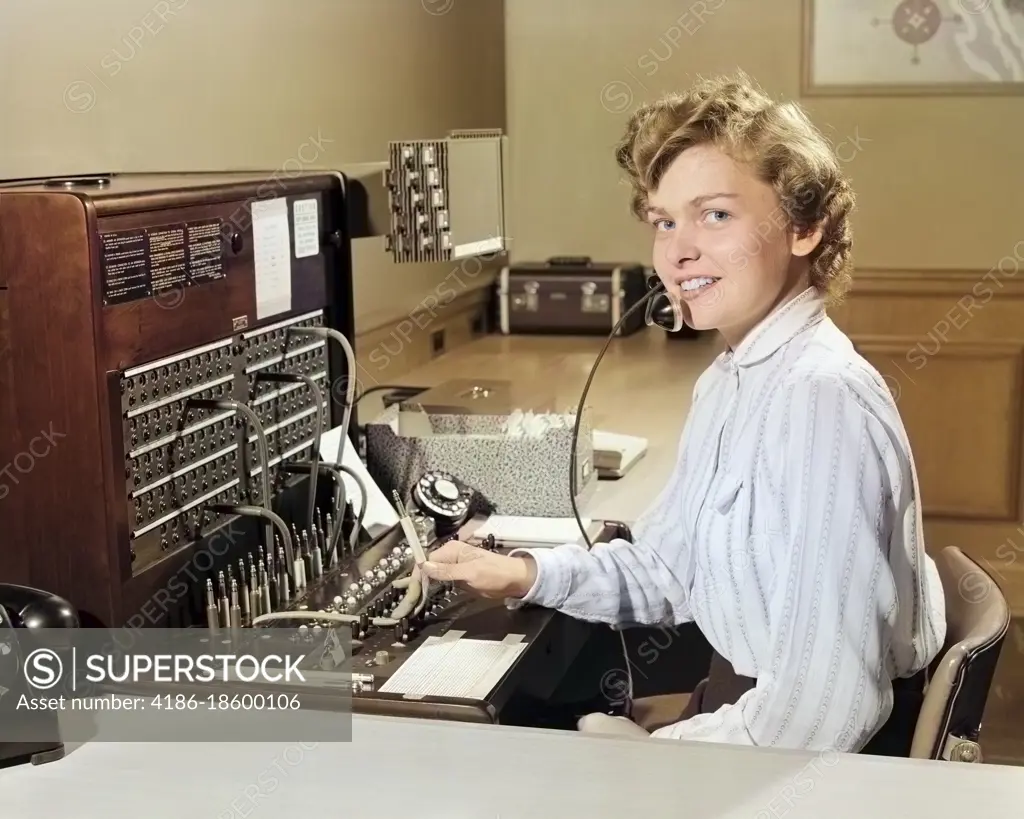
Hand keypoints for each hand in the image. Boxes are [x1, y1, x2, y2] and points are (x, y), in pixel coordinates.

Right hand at [420, 540, 536, 599]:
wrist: (514, 580)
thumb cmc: (496, 573)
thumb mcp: (471, 573)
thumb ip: (447, 571)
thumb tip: (425, 566)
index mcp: (452, 550)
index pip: (427, 561)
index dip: (418, 575)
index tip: (412, 590)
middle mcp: (450, 557)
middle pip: (428, 568)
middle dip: (418, 582)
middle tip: (411, 599)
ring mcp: (454, 568)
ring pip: (432, 576)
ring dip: (424, 587)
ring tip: (415, 600)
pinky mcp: (458, 578)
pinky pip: (441, 582)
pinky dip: (434, 589)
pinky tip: (427, 597)